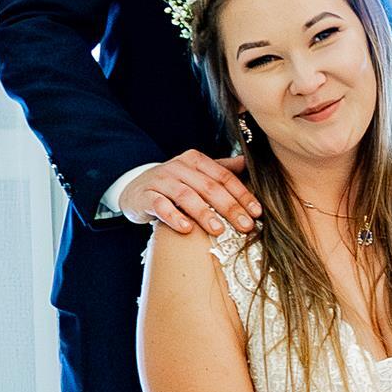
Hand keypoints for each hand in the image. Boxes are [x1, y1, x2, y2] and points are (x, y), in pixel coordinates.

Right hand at [119, 151, 260, 236]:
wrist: (135, 189)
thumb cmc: (173, 184)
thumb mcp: (196, 174)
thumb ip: (220, 169)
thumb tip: (247, 162)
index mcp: (195, 160)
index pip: (223, 177)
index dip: (242, 194)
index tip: (256, 212)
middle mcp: (178, 167)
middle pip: (209, 187)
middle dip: (230, 207)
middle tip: (245, 226)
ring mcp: (160, 180)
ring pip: (186, 196)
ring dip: (204, 213)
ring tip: (218, 230)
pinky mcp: (145, 196)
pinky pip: (160, 205)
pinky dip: (173, 216)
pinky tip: (186, 229)